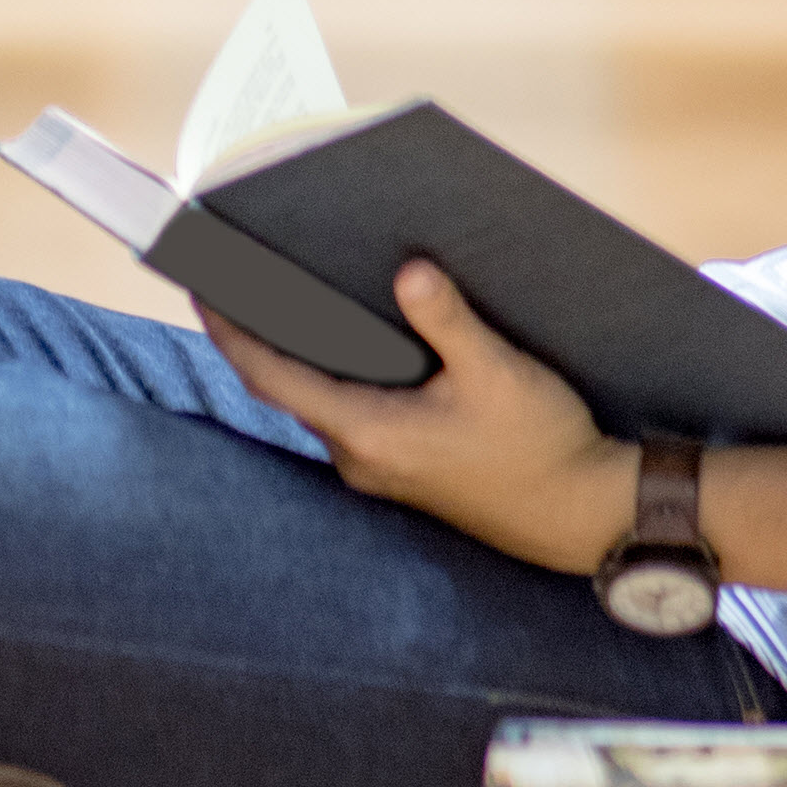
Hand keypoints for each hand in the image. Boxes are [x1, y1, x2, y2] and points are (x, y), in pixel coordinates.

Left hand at [202, 259, 636, 575]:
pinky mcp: (403, 467)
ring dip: (305, 353)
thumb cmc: (543, 448)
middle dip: (264, 332)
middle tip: (245, 272)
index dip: (231, 331)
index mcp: (369, 433)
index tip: (201, 286)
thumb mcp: (498, 373)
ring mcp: (380, 467)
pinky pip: (352, 412)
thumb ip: (448, 321)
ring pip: (322, 400)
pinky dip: (341, 374)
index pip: (273, 377)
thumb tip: (408, 271)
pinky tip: (358, 339)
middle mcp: (360, 456)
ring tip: (295, 292)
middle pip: (289, 386)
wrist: (585, 515)